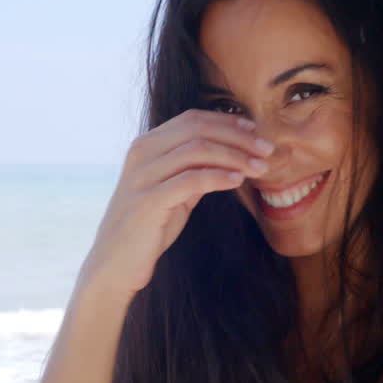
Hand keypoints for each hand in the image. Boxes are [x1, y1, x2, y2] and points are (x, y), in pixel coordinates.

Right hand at [78, 108, 272, 300]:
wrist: (116, 264)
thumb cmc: (148, 227)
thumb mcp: (174, 191)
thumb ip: (195, 169)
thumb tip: (234, 155)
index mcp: (147, 145)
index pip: (193, 119)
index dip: (228, 122)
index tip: (256, 131)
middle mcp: (142, 153)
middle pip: (197, 128)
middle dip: (237, 136)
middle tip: (267, 149)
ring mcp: (143, 175)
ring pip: (197, 150)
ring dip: (235, 156)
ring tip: (260, 168)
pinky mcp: (148, 201)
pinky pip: (190, 180)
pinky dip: (218, 176)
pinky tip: (238, 180)